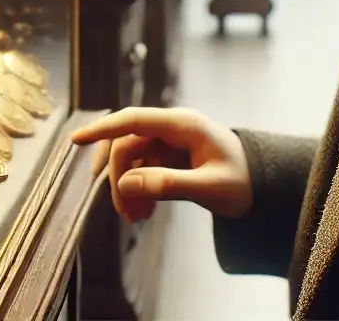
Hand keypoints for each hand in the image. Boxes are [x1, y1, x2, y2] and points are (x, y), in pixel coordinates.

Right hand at [70, 107, 251, 223]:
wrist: (263, 185)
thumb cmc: (243, 181)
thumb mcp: (210, 187)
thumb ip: (170, 184)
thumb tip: (128, 184)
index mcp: (183, 124)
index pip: (133, 120)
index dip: (102, 129)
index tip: (75, 140)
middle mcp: (172, 128)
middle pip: (127, 145)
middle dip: (119, 179)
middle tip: (125, 213)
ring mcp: (169, 142)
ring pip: (131, 160)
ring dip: (127, 188)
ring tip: (135, 218)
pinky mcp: (168, 157)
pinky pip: (141, 170)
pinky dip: (138, 190)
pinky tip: (142, 213)